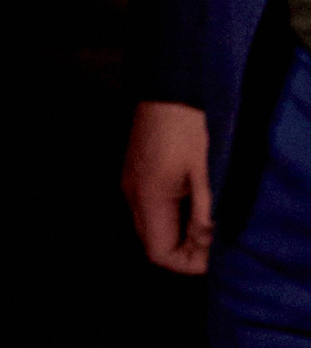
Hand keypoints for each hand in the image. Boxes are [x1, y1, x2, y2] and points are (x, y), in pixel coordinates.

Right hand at [121, 99, 212, 273]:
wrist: (169, 84)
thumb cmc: (189, 125)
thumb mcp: (206, 170)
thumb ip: (206, 211)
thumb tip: (207, 243)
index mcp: (148, 196)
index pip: (160, 254)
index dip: (189, 262)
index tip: (216, 250)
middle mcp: (132, 194)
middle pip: (154, 243)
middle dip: (186, 249)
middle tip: (217, 235)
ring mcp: (131, 182)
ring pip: (152, 226)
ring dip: (181, 231)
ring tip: (210, 217)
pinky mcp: (136, 171)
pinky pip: (151, 208)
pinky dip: (173, 215)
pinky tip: (195, 199)